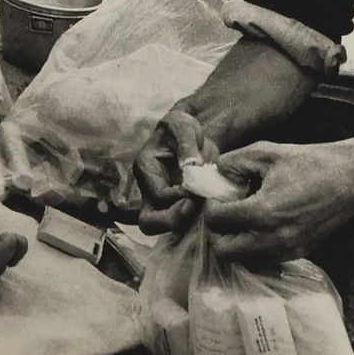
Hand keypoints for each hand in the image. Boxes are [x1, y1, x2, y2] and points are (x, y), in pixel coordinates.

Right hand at [133, 105, 216, 233]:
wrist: (187, 134)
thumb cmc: (181, 127)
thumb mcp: (183, 126)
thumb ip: (186, 144)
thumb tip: (191, 165)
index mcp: (145, 168)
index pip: (159, 195)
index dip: (180, 197)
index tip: (198, 191)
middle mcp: (148, 189)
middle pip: (149, 222)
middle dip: (173, 220)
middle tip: (196, 208)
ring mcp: (159, 200)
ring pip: (161, 228)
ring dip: (183, 224)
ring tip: (203, 210)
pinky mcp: (172, 206)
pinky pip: (177, 223)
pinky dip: (192, 221)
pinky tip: (207, 210)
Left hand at [202, 136, 353, 264]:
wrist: (350, 178)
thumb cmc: (307, 162)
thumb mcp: (263, 152)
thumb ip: (231, 163)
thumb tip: (215, 176)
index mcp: (263, 213)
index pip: (217, 221)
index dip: (210, 207)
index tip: (216, 196)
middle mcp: (274, 238)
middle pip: (225, 251)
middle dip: (216, 232)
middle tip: (222, 211)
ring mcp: (288, 249)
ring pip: (245, 259)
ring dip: (235, 241)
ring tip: (241, 217)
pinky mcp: (300, 252)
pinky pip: (265, 258)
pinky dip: (254, 246)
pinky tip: (258, 223)